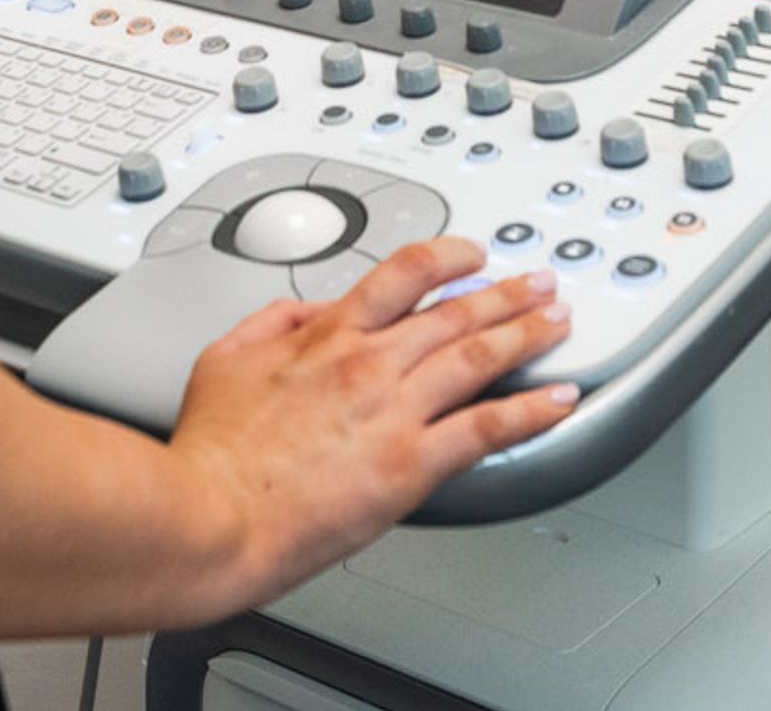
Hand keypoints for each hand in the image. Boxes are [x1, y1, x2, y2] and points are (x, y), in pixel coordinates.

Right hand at [164, 238, 577, 602]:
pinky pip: (488, 428)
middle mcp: (369, 363)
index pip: (403, 274)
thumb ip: (270, 324)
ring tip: (558, 323)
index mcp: (327, 336)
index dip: (447, 258)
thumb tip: (305, 311)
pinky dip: (532, 410)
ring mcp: (394, 412)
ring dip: (527, 335)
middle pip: (455, 311)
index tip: (471, 257)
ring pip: (479, 357)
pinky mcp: (411, 465)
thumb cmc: (211, 452)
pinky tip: (559, 400)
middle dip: (507, 294)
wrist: (212, 514)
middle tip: (539, 285)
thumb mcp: (223, 359)